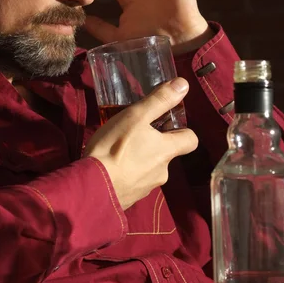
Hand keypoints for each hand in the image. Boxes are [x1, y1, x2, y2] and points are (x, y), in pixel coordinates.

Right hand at [83, 78, 197, 209]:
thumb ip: (159, 100)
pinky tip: (110, 167)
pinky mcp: (131, 198)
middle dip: (154, 144)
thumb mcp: (135, 116)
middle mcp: (163, 172)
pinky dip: (127, 173)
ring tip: (118, 149)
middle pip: (166, 154)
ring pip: (149, 168)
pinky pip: (134, 181)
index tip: (166, 123)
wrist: (92, 187)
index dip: (183, 130)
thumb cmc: (114, 147)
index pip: (191, 140)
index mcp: (167, 151)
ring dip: (139, 159)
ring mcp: (147, 187)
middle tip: (134, 133)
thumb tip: (183, 84)